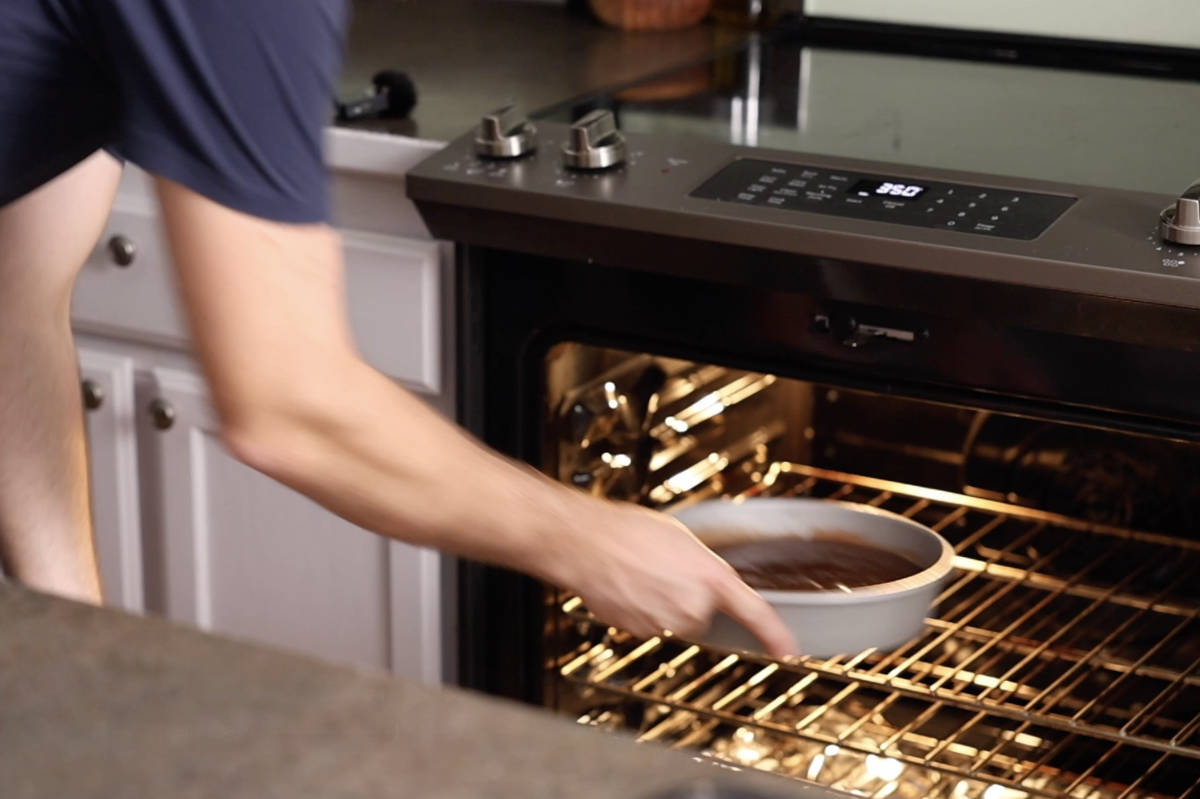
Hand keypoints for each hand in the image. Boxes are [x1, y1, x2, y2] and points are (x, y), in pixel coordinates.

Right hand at [551, 500, 798, 657]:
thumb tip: (706, 580)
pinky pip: (650, 625)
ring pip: (675, 621)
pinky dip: (641, 609)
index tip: (789, 650)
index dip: (775, 635)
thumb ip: (702, 566)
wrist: (585, 543)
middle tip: (665, 569)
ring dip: (663, 602)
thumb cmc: (628, 531)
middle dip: (689, 595)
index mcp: (711, 577)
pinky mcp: (640, 633)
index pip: (755, 612)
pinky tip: (628, 586)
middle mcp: (692, 606)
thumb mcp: (680, 538)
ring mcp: (666, 623)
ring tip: (641, 573)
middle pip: (704, 613)